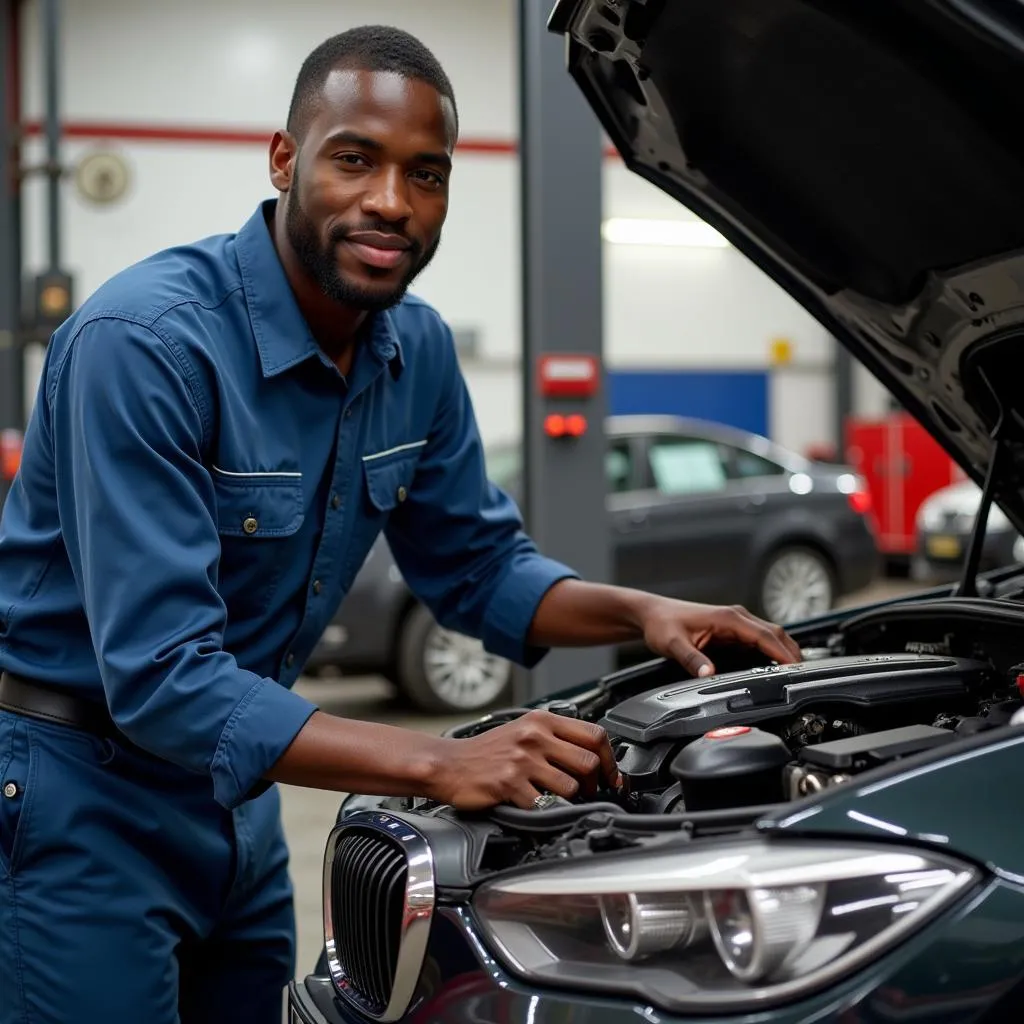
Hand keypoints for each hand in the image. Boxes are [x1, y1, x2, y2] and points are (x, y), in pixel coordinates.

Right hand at [425, 709, 622, 810]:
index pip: (594, 734)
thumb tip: (595, 756)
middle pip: (589, 762)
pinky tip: (535, 806)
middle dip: (594, 784)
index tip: (611, 776)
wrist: (450, 763)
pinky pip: (544, 804)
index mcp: (542, 720)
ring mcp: (522, 761)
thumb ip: (556, 737)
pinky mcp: (510, 784)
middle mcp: (534, 736)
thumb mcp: (524, 729)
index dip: (610, 759)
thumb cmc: (489, 750)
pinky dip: (544, 811)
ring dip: (570, 800)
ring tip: (559, 800)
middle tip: (588, 793)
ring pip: (571, 786)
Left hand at [638, 597, 802, 677]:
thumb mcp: (673, 644)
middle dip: (792, 653)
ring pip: (771, 635)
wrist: (652, 614)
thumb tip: (708, 673)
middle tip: (805, 677)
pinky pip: (759, 640)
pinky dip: (772, 651)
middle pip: (776, 633)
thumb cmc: (662, 624)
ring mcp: (736, 623)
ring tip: (797, 674)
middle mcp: (736, 617)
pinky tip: (776, 666)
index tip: (796, 669)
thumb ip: (691, 659)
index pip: (765, 636)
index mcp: (728, 618)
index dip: (783, 653)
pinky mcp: (732, 630)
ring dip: (785, 652)